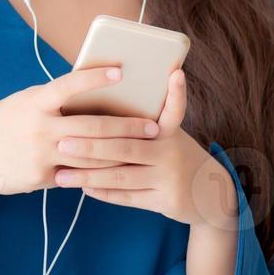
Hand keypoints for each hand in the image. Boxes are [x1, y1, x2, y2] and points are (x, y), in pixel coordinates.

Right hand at [0, 65, 161, 202]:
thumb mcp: (21, 104)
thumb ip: (51, 102)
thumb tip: (86, 96)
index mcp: (34, 102)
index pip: (69, 85)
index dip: (95, 78)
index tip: (121, 71)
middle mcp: (39, 127)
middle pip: (93, 126)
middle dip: (127, 126)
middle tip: (152, 126)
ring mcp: (41, 154)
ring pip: (91, 155)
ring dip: (120, 152)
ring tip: (144, 148)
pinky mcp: (41, 178)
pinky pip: (76, 175)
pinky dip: (97, 172)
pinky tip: (117, 171)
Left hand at [50, 68, 239, 230]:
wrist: (212, 194)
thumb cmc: (173, 157)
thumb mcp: (168, 138)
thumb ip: (141, 126)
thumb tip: (96, 105)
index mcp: (170, 132)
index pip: (175, 110)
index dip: (177, 93)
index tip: (175, 73)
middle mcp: (171, 153)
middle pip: (126, 148)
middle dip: (91, 146)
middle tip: (62, 144)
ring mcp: (169, 179)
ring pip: (122, 176)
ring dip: (88, 176)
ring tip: (61, 176)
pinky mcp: (166, 201)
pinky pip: (128, 197)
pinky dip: (104, 193)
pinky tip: (84, 188)